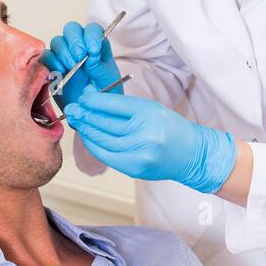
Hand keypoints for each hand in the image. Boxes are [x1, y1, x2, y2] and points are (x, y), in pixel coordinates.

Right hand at [40, 20, 121, 108]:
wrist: (90, 111)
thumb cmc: (104, 94)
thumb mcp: (108, 81)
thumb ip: (100, 68)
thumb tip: (91, 56)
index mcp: (97, 46)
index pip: (93, 29)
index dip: (92, 35)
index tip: (93, 50)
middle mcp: (80, 47)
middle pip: (72, 29)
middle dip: (75, 41)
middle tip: (80, 57)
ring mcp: (65, 56)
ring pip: (58, 41)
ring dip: (64, 52)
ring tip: (72, 67)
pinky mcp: (53, 67)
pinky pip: (47, 56)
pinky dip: (52, 61)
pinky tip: (61, 71)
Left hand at [64, 86, 237, 192]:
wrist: (193, 154)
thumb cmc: (172, 129)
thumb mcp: (153, 110)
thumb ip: (125, 107)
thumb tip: (93, 100)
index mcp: (151, 113)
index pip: (114, 104)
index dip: (94, 100)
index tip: (83, 96)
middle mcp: (145, 134)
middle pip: (105, 122)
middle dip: (85, 114)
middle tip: (73, 108)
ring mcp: (139, 153)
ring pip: (102, 139)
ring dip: (87, 129)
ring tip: (78, 121)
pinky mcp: (134, 168)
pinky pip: (106, 155)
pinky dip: (94, 145)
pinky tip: (88, 137)